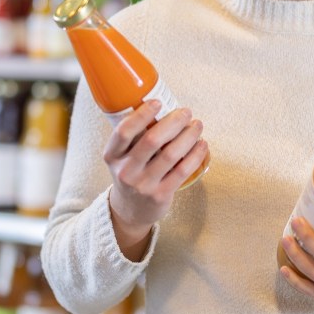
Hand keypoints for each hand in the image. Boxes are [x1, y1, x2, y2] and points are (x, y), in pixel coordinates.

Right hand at [104, 100, 208, 258]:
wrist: (131, 210)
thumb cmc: (131, 173)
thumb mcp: (122, 156)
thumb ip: (135, 137)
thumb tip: (163, 108)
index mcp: (112, 156)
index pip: (124, 131)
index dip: (142, 115)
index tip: (158, 102)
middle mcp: (125, 171)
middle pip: (152, 140)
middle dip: (174, 122)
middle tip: (186, 112)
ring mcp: (143, 185)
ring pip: (171, 154)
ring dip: (188, 136)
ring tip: (197, 125)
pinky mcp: (160, 195)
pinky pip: (182, 170)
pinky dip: (195, 154)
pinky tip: (202, 144)